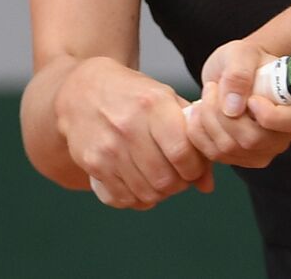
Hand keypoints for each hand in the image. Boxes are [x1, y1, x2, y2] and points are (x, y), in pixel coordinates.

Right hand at [53, 56, 213, 209]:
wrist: (83, 90)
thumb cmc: (135, 97)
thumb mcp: (167, 102)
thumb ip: (192, 139)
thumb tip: (207, 185)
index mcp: (154, 104)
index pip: (182, 152)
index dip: (194, 169)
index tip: (193, 168)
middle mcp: (129, 126)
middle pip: (165, 179)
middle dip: (178, 185)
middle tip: (178, 177)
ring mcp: (108, 147)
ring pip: (145, 193)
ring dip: (159, 194)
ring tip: (159, 180)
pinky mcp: (92, 163)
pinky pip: (121, 198)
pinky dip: (135, 198)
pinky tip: (138, 183)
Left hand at [185, 40, 290, 168]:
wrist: (231, 73)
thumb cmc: (246, 61)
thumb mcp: (243, 54)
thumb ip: (240, 73)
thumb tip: (233, 107)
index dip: (270, 116)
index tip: (251, 98)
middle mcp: (285, 134)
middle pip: (254, 139)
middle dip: (223, 114)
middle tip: (212, 87)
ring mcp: (263, 150)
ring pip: (230, 148)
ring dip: (208, 120)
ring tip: (206, 94)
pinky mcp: (240, 158)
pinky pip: (215, 154)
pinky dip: (199, 132)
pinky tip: (199, 112)